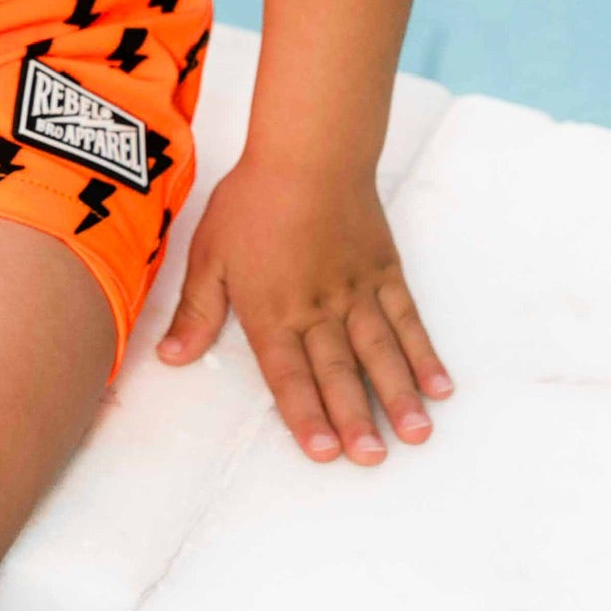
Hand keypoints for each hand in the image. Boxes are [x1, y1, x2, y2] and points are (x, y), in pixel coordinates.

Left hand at [157, 156, 451, 463]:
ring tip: (415, 435)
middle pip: (339, 371)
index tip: (323, 453)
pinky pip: (408, 320)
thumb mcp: (209, 253)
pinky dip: (424, 354)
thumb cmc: (253, 200)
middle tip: (372, 459)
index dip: (305, 415)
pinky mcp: (385, 272)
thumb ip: (197, 312)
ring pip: (380, 352)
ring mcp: (357, 292)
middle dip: (355, 420)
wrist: (308, 151)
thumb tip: (170, 357)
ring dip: (398, 396)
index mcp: (273, 310)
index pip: (289, 373)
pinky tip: (439, 387)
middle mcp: (318, 308)